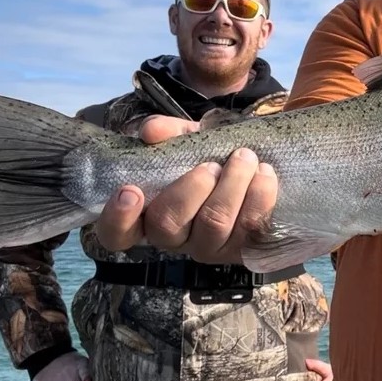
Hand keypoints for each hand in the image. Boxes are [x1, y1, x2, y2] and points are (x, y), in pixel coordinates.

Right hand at [93, 115, 279, 262]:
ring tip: (245, 158)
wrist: (258, 166)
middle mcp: (175, 239)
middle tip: (210, 165)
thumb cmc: (211, 156)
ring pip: (214, 225)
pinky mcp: (244, 248)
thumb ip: (169, 132)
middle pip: (168, 225)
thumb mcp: (188, 139)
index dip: (118, 218)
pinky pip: (251, 228)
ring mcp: (209, 247)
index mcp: (148, 215)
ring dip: (231, 186)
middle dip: (190, 190)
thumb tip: (152, 132)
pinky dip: (259, 196)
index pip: (116, 234)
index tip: (131, 190)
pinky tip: (265, 173)